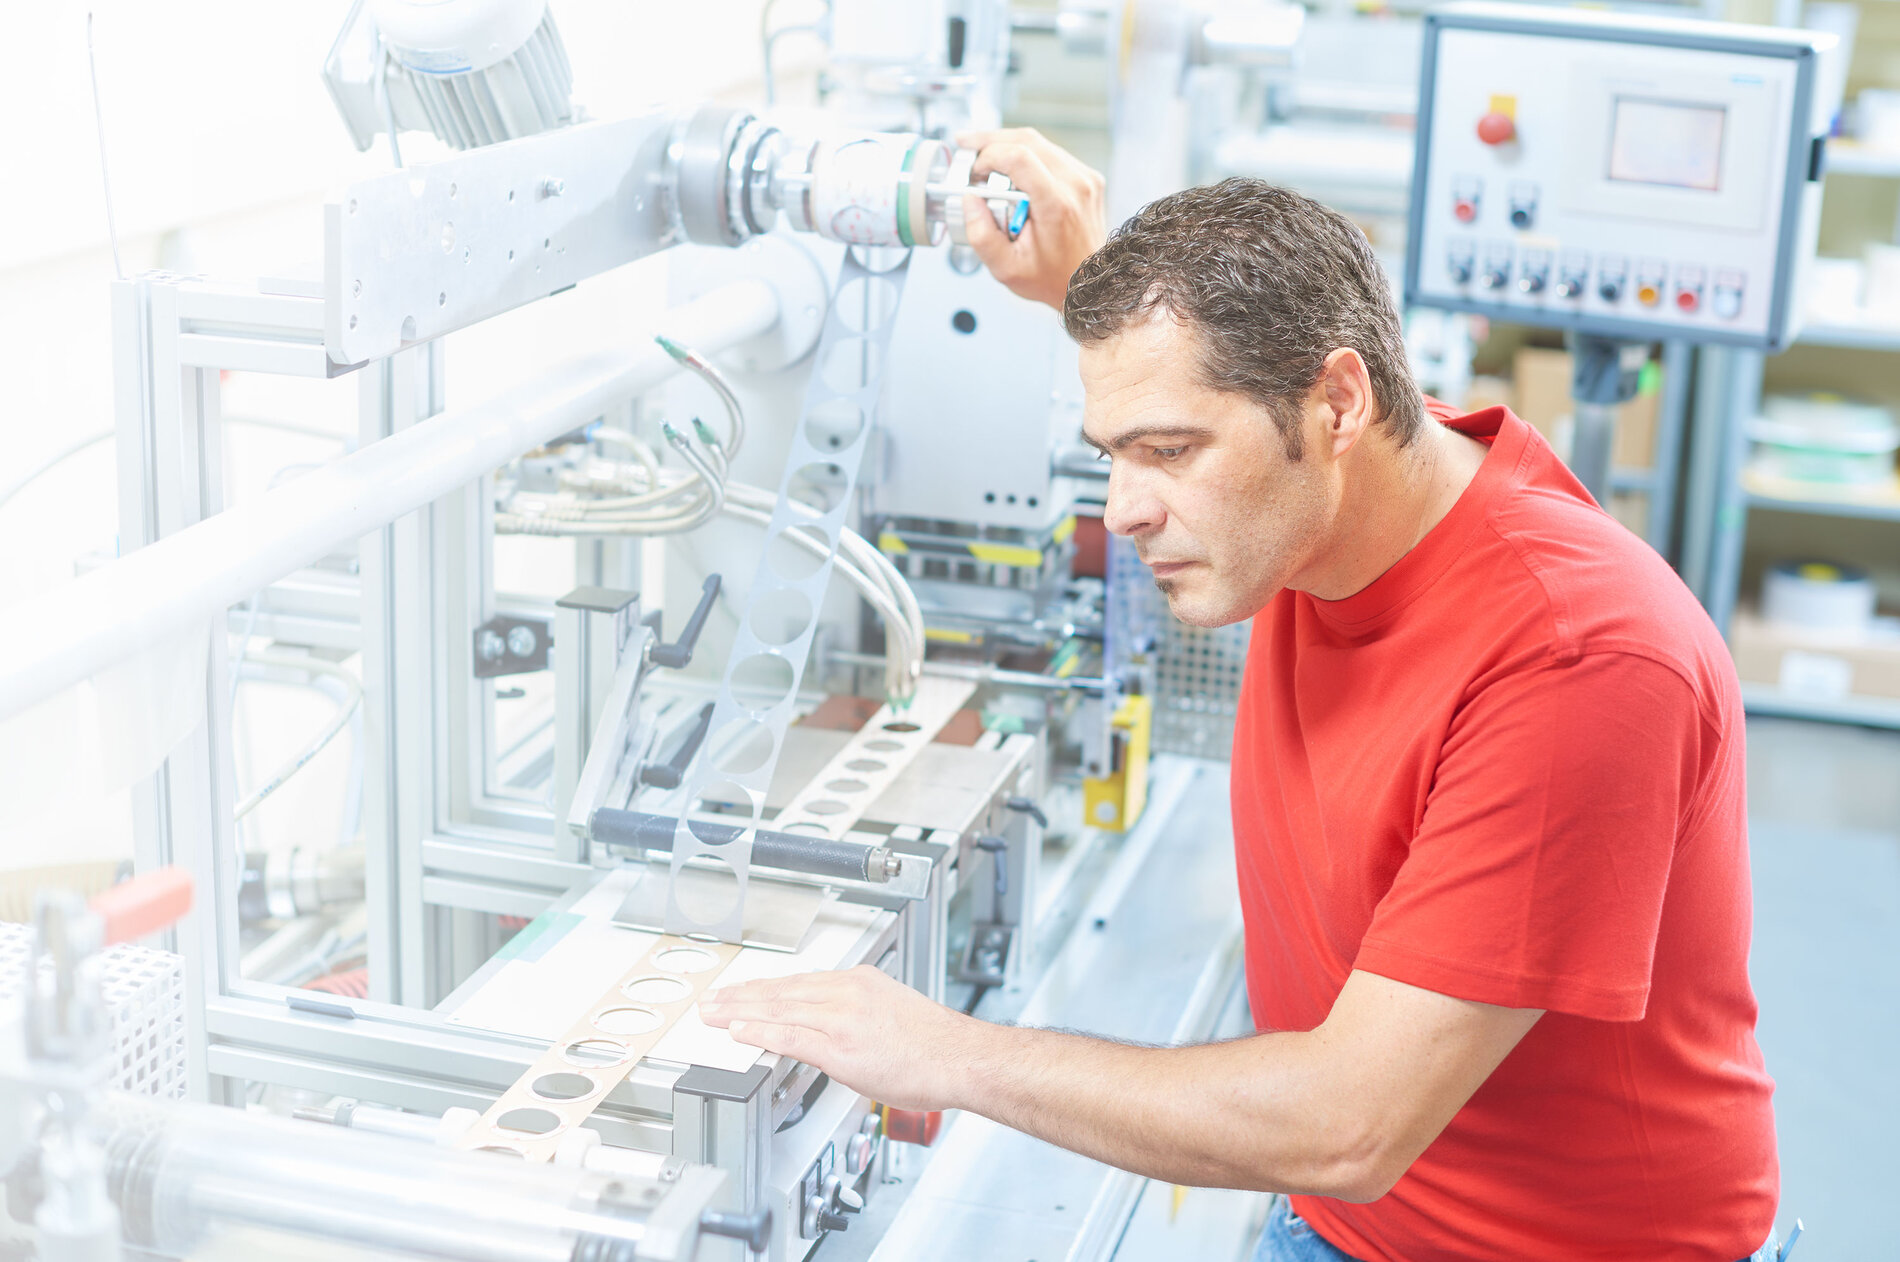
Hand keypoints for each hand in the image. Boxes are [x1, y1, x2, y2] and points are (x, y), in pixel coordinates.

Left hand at [697, 965, 984, 1110]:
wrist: (960, 1058)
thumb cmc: (936, 1045)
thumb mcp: (892, 1013)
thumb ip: (858, 1016)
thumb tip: (837, 1030)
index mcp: (860, 981)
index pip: (800, 982)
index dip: (764, 988)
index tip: (741, 992)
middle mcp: (847, 992)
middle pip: (781, 990)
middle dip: (741, 995)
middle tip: (710, 999)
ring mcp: (841, 1018)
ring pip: (778, 1009)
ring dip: (738, 1011)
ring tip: (711, 1014)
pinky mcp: (840, 1046)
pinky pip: (790, 1036)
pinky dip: (759, 1032)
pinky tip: (738, 1032)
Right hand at [956, 127, 1106, 310]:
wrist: (1089, 283)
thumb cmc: (1051, 278)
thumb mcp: (1006, 268)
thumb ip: (980, 235)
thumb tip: (969, 200)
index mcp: (1057, 205)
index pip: (1019, 157)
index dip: (988, 155)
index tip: (973, 170)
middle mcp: (1076, 185)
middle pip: (1028, 140)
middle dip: (991, 140)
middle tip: (966, 145)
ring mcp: (1086, 178)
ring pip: (1040, 142)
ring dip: (1008, 145)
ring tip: (983, 157)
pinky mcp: (1087, 177)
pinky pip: (1052, 153)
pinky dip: (1027, 155)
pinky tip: (1009, 167)